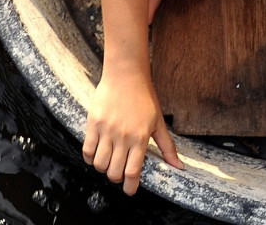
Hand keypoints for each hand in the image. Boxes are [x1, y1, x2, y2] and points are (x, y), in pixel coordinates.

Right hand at [82, 69, 182, 194]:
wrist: (125, 74)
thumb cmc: (144, 97)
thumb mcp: (158, 123)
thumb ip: (167, 147)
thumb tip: (178, 167)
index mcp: (140, 138)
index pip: (132, 172)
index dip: (130, 186)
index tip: (130, 190)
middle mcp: (123, 137)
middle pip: (114, 172)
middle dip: (116, 178)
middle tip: (119, 173)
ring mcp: (106, 131)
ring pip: (100, 164)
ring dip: (103, 168)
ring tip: (108, 162)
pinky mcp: (93, 124)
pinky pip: (87, 150)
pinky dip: (90, 158)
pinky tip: (96, 155)